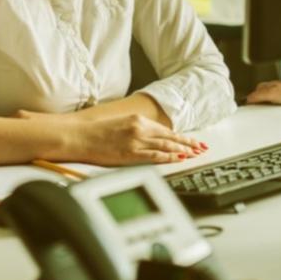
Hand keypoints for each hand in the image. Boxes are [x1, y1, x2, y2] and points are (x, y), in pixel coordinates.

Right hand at [61, 113, 206, 165]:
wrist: (78, 136)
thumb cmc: (95, 131)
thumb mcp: (120, 124)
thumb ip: (136, 129)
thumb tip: (149, 137)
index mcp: (137, 120)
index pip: (166, 130)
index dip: (182, 137)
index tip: (193, 141)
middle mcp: (140, 129)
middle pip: (170, 138)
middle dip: (188, 144)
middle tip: (201, 148)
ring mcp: (136, 141)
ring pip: (166, 147)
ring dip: (183, 151)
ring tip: (195, 155)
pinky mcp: (130, 154)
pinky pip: (155, 157)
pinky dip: (169, 158)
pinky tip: (178, 160)